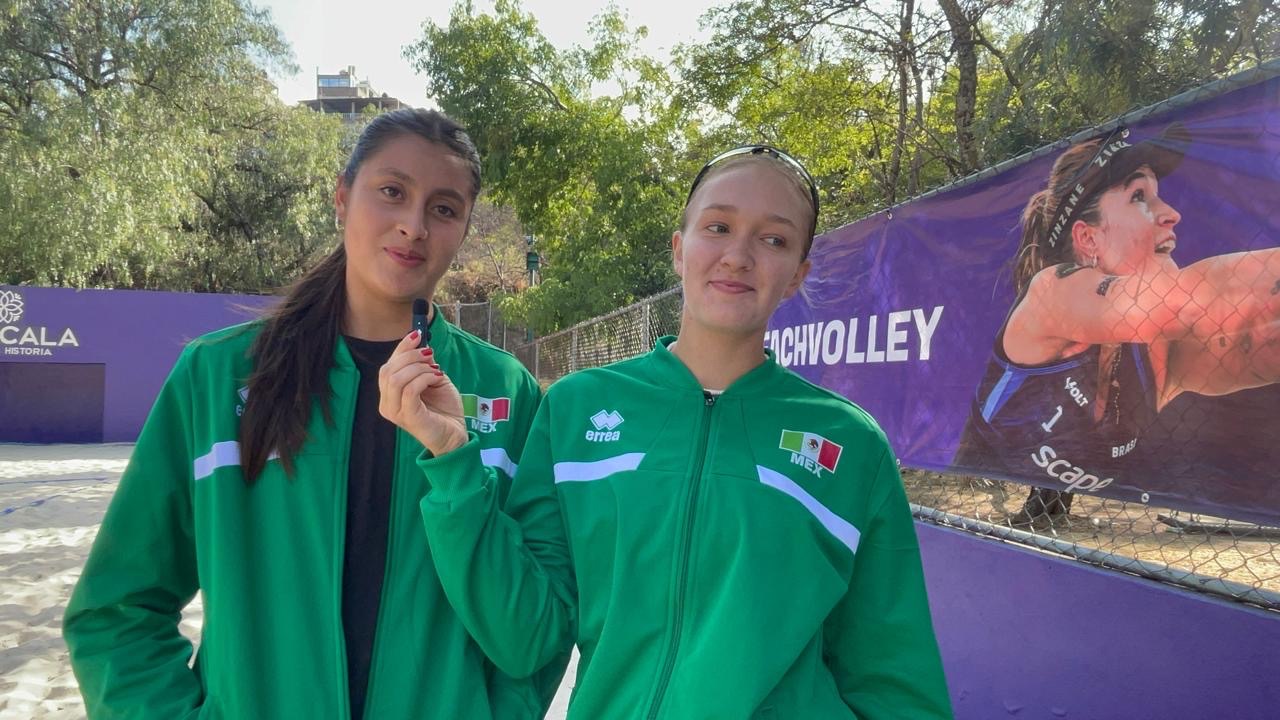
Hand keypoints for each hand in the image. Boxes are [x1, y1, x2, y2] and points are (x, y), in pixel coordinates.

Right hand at [378, 330, 467, 455]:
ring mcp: (395, 412)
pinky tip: (437, 377)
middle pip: (388, 370)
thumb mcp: (434, 380)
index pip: (387, 366)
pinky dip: (424, 378)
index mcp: (389, 395)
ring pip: (397, 378)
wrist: (455, 435)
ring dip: (419, 368)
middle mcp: (387, 404)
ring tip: (435, 370)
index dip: (401, 348)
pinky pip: (410, 390)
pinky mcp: (408, 417)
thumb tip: (423, 346)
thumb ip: (424, 365)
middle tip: (430, 355)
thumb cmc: (444, 410)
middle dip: (410, 356)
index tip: (417, 334)